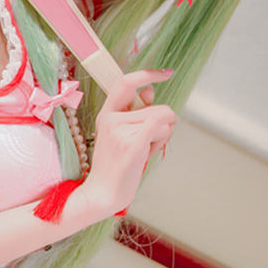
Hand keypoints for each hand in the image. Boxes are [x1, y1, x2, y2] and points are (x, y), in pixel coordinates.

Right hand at [81, 69, 176, 216]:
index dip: (147, 74)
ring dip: (162, 135)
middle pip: (155, 106)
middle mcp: (110, 119)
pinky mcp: (131, 142)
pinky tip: (152, 148)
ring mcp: (119, 130)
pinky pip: (161, 122)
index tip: (166, 73)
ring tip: (142, 152)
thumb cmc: (115, 167)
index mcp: (106, 115)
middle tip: (144, 144)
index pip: (125, 82)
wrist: (101, 194)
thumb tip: (150, 91)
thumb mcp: (121, 135)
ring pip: (162, 117)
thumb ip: (136, 112)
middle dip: (161, 123)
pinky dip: (165, 133)